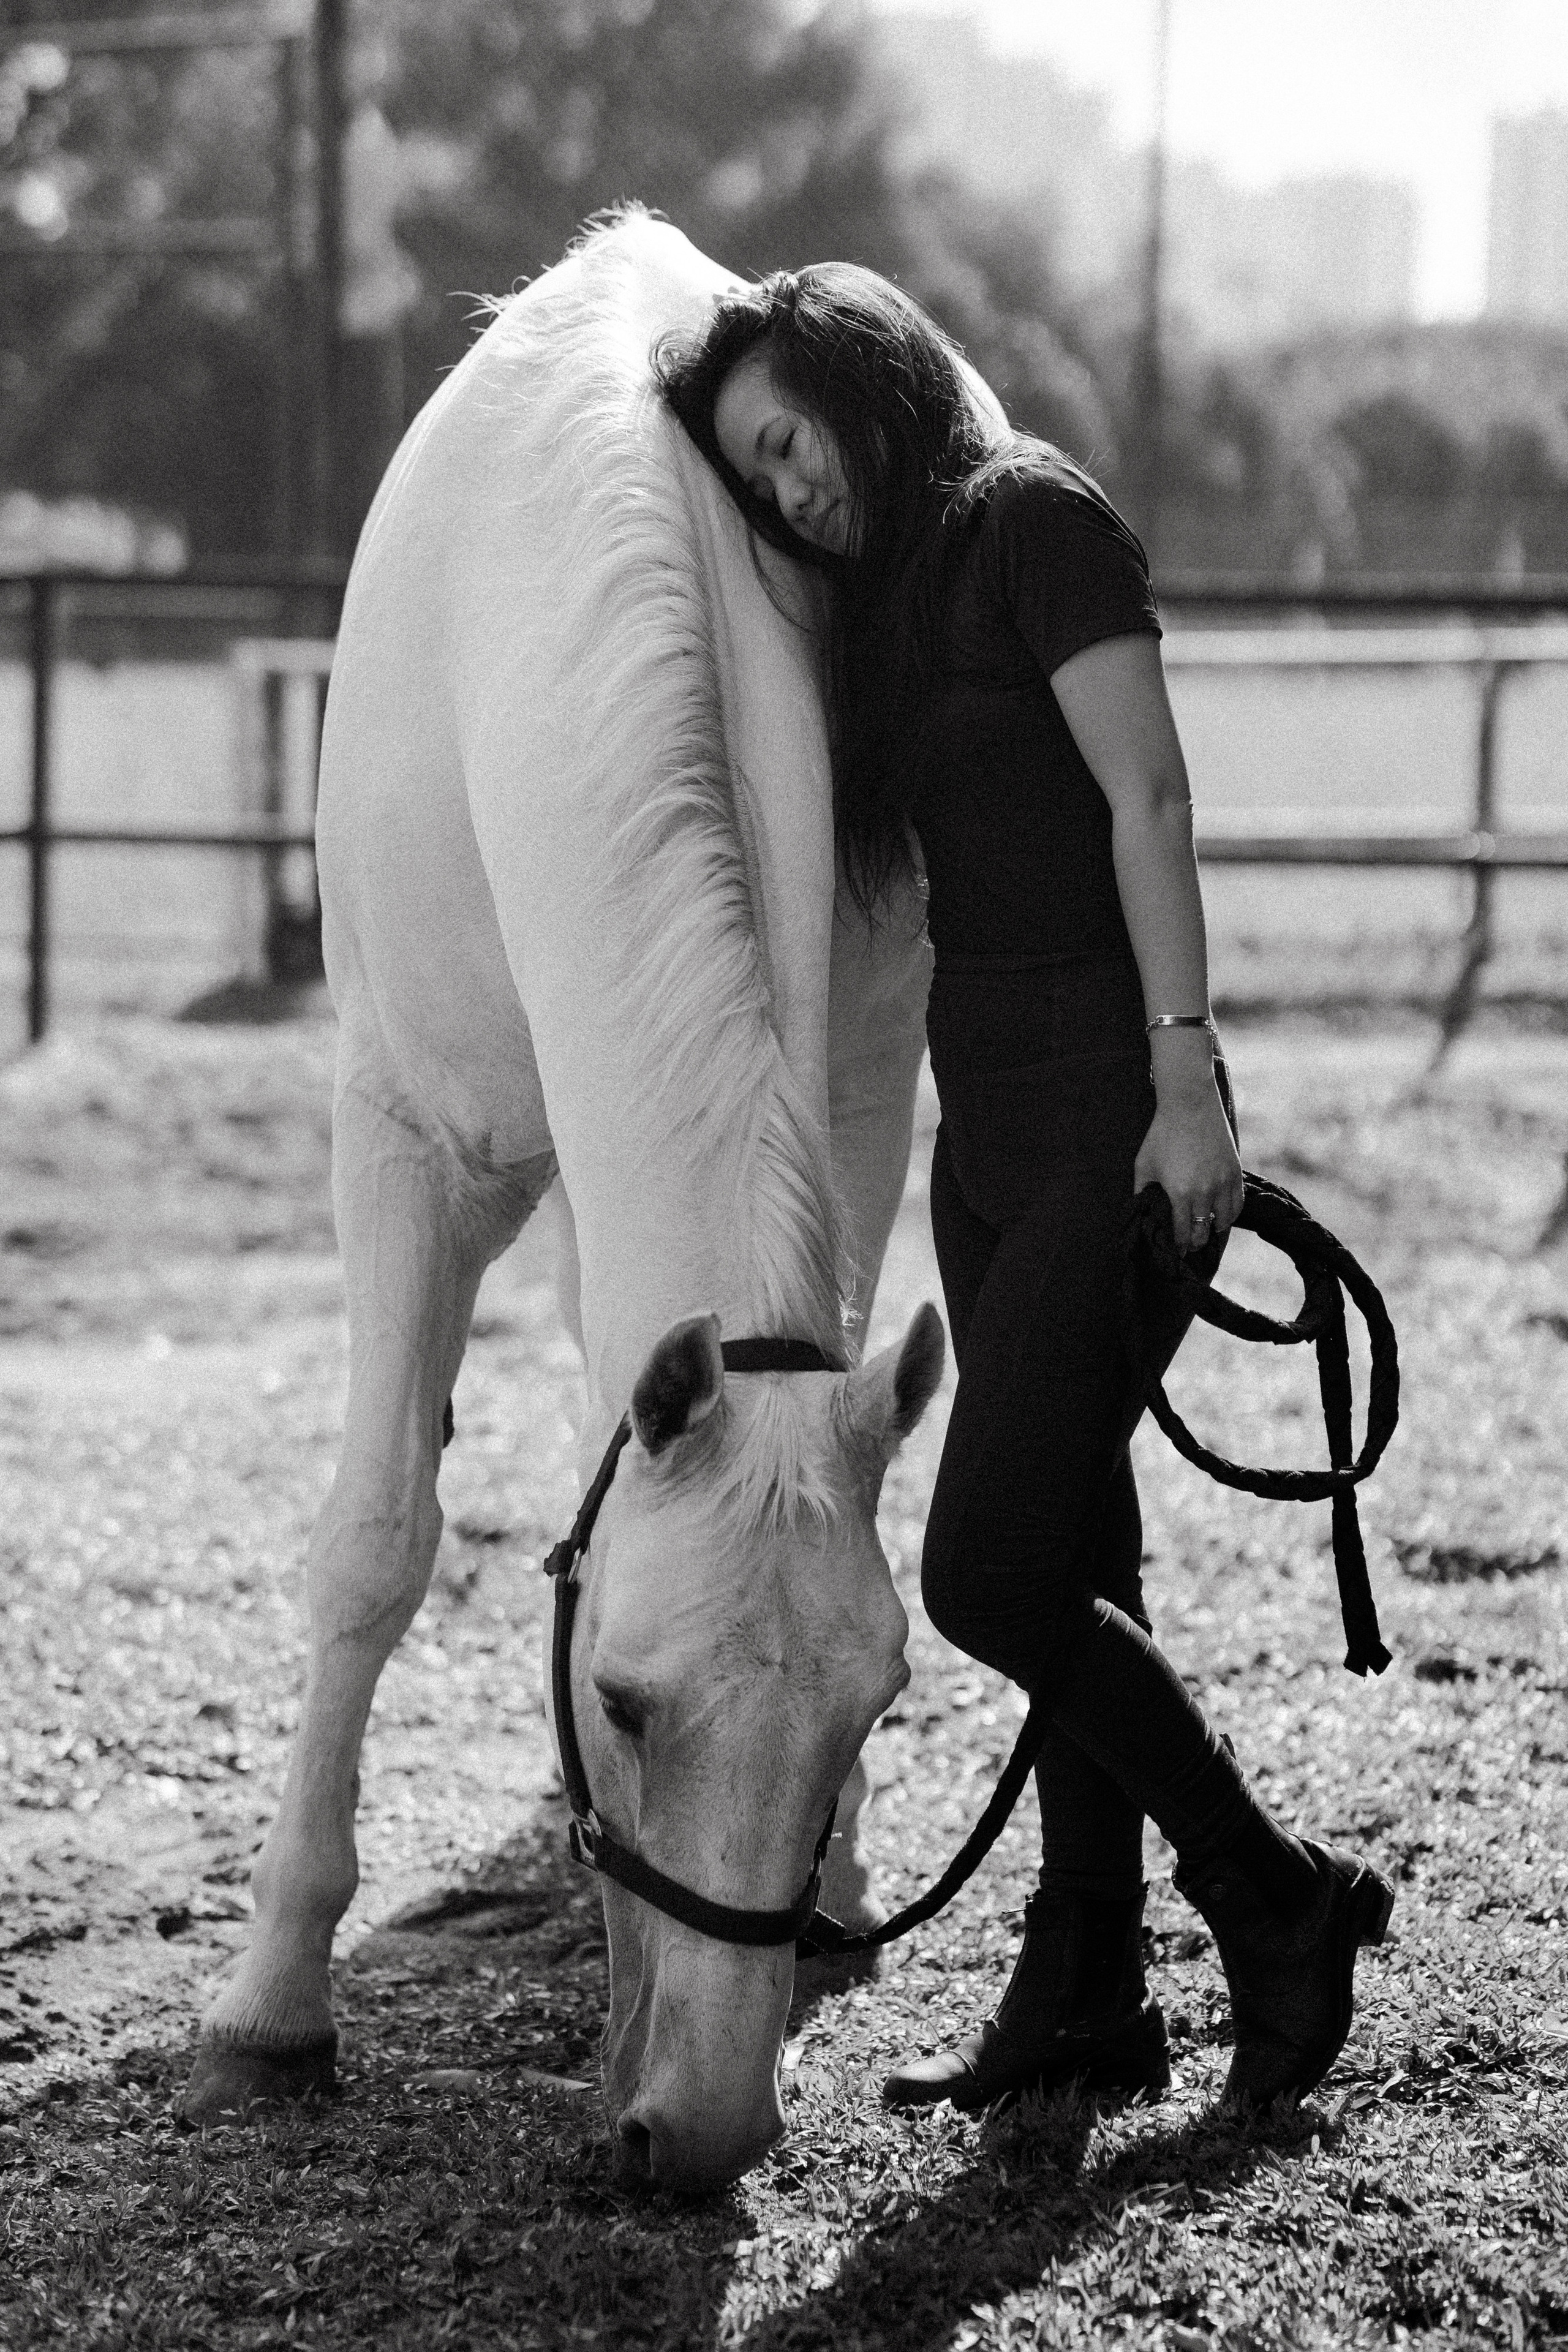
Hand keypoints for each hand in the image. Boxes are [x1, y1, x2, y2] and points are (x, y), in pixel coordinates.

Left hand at [1134, 1081, 1244, 1253]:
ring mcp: (1223, 1182)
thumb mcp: (1144, 1165)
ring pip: (1224, 1220)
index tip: (1177, 1253)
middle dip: (1195, 1243)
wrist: (1190, 1104)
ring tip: (1206, 1232)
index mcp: (1180, 1194)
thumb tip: (1142, 1210)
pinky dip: (1230, 1214)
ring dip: (1214, 1229)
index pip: (1183, 1232)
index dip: (1179, 1246)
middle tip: (1190, 1248)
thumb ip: (1142, 1191)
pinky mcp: (1235, 1171)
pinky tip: (1222, 1216)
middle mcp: (1205, 1192)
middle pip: (1203, 1231)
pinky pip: (1238, 1203)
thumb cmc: (1162, 1134)